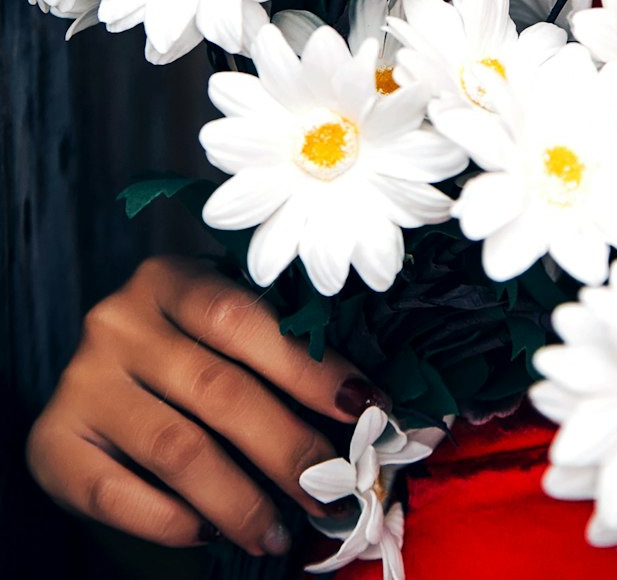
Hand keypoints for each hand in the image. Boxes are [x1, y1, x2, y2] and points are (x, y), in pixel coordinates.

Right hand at [26, 255, 389, 555]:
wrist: (101, 383)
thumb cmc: (187, 349)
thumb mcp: (224, 328)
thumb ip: (279, 346)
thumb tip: (366, 406)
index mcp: (170, 278)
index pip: (245, 319)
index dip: (311, 367)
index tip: (367, 408)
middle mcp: (118, 321)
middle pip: (218, 390)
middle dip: (287, 448)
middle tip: (331, 491)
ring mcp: (81, 381)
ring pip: (175, 449)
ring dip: (239, 500)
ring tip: (279, 533)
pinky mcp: (52, 443)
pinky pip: (118, 494)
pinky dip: (173, 522)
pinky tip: (211, 534)